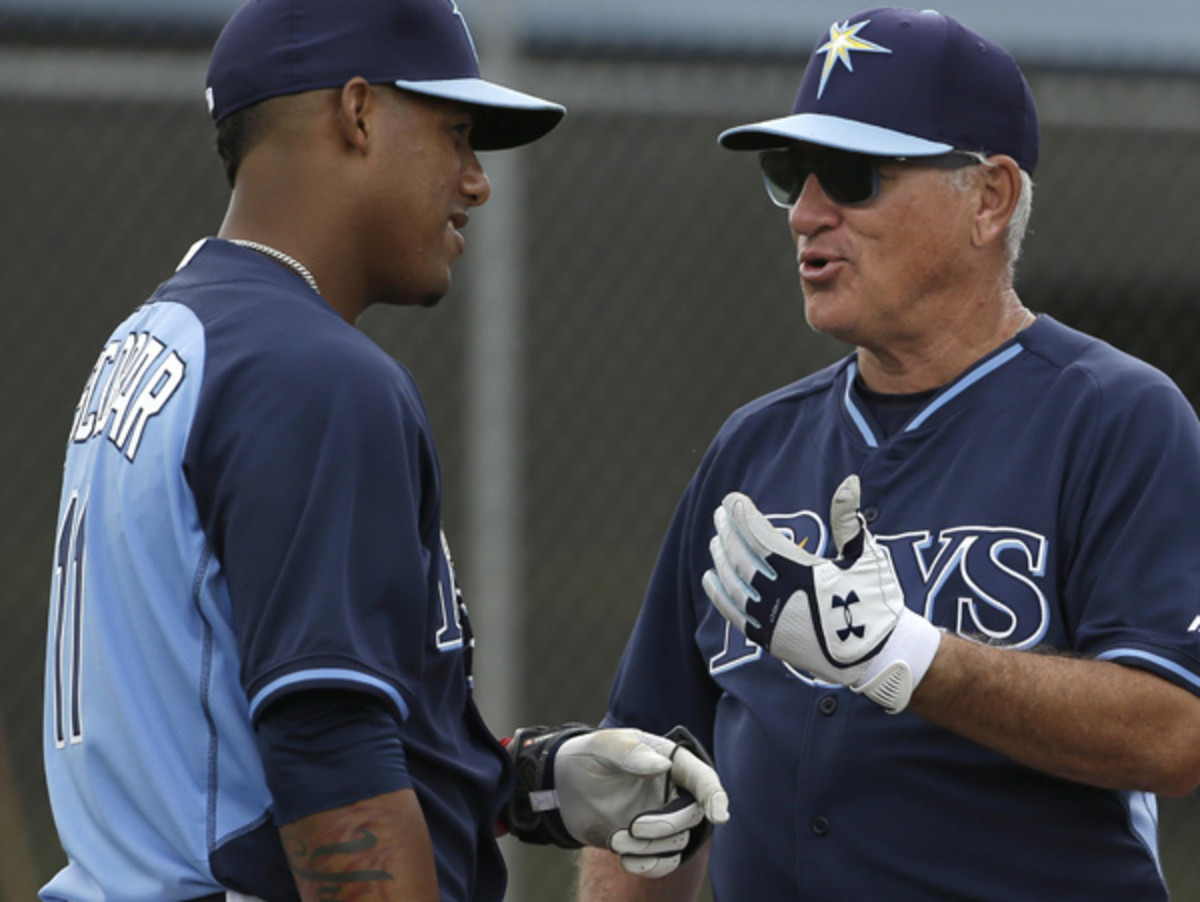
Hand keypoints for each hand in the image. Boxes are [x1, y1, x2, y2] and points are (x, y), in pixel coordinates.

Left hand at [506, 724, 728, 877]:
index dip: (715, 795)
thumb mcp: (604, 746)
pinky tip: (624, 858)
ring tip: (617, 838)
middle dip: (667, 826)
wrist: (564, 786)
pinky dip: (647, 865)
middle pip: (692, 816)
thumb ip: (631, 753)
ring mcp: (662, 818)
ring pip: (677, 844)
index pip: (702, 778)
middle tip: (634, 827)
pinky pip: (662, 862)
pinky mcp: (648, 842)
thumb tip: (663, 766)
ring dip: (651, 848)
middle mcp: (672, 791)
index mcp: (670, 761)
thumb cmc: (588, 756)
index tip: (718, 815)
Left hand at [702, 474, 940, 712]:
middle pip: (742, 558)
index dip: (743, 516)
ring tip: (715, 540)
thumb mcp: (867, 557)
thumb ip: (848, 519)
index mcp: (803, 572)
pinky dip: (719, 595)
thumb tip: (848, 481)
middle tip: (719, 513)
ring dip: (721, 559)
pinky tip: (710, 578)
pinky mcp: (770, 640)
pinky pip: (735, 615)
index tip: (732, 498)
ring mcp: (773, 620)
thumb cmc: (876, 602)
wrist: (880, 657)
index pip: (761, 536)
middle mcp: (782, 596)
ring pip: (734, 585)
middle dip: (728, 532)